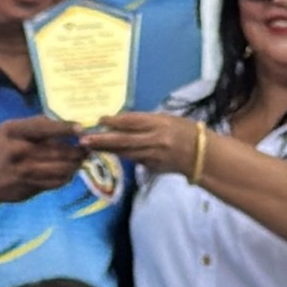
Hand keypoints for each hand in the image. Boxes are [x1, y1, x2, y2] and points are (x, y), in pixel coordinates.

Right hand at [0, 115, 83, 202]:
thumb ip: (34, 126)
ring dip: (75, 164)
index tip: (81, 128)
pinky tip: (69, 173)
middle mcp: (18, 150)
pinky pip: (55, 182)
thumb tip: (66, 122)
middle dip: (76, 150)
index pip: (43, 127)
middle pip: (57, 150)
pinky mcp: (28, 187)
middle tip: (88, 147)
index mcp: (12, 131)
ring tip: (82, 159)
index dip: (64, 128)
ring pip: (59, 168)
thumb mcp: (9, 130)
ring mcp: (23, 171)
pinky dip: (66, 177)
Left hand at [82, 113, 199, 176]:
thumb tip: (120, 123)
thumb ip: (145, 121)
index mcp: (160, 123)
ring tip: (90, 146)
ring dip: (107, 149)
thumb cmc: (185, 131)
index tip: (99, 119)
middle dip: (102, 140)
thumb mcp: (166, 119)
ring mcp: (153, 156)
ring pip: (125, 152)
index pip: (132, 122)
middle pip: (124, 140)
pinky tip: (109, 153)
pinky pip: (134, 160)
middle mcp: (155, 140)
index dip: (114, 121)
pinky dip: (121, 155)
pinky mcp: (153, 167)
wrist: (202, 155)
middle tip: (84, 139)